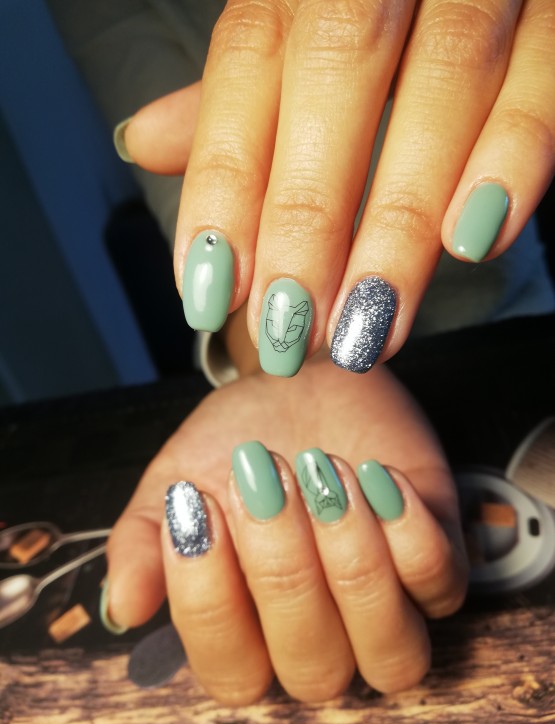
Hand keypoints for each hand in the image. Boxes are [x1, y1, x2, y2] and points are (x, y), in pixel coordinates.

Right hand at [104, 355, 467, 703]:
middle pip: (314, 668)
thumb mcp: (173, 482)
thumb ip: (142, 545)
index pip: (231, 672)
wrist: (296, 384)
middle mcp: (322, 637)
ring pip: (391, 652)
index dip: (208, 600)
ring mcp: (387, 606)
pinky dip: (409, 535)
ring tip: (322, 474)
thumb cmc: (233, 441)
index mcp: (250, 634)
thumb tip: (125, 609)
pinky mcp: (437, 561)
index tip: (196, 505)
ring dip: (352, 564)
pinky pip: (442, 586)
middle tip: (264, 477)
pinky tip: (377, 476)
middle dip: (283, 570)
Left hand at [120, 0, 553, 372]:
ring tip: (368, 321)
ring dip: (402, 219)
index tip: (209, 292)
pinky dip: (514, 156)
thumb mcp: (292, 36)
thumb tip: (144, 142)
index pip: (246, 68)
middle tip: (291, 328)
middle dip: (308, 215)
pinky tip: (475, 241)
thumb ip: (234, 95)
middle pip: (336, 71)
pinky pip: (548, 72)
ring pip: (445, 80)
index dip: (223, 186)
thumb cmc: (375, 8)